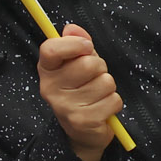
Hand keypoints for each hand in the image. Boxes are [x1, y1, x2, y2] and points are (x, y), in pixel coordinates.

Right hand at [36, 24, 121, 160]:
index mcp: (47, 70)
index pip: (51, 49)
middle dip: (100, 68)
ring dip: (108, 87)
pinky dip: (113, 103)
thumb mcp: (76, 64)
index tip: (86, 46)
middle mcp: (51, 88)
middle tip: (94, 78)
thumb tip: (72, 28)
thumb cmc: (80, 90)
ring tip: (97, 95)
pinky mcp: (83, 121)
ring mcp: (66, 106)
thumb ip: (76, 44)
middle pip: (88, 64)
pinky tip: (102, 108)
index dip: (74, 44)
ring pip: (105, 82)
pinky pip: (113, 100)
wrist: (82, 132)